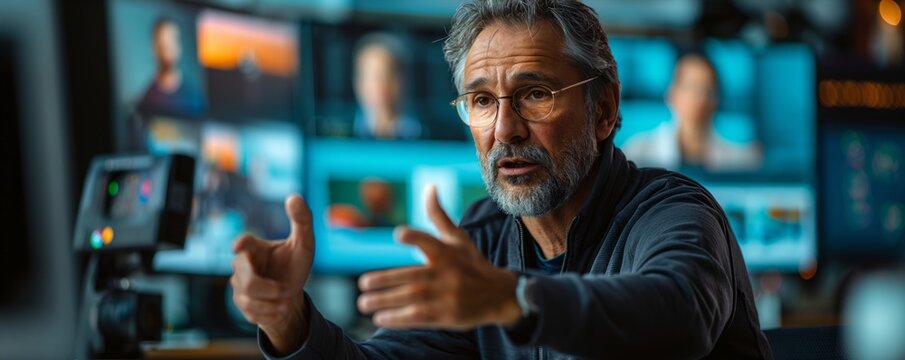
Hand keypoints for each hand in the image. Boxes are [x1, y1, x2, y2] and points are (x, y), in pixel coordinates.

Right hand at [231, 195, 313, 354]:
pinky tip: (279, 309)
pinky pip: (251, 313)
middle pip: (247, 280)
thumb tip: (294, 196)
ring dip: (272, 304)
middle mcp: (243, 266)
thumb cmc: (295, 265)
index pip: (246, 244)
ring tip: (286, 302)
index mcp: (256, 248)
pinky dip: (270, 314)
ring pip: (248, 299)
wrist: (292, 295)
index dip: (242, 244)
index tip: (239, 246)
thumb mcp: (305, 244)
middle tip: (287, 292)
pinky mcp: (241, 304)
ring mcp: (239, 286)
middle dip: (269, 290)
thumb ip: (302, 220)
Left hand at [357, 186, 521, 329]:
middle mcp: (447, 273)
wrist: (498, 296)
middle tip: (362, 284)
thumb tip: (429, 186)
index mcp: (448, 252)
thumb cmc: (471, 263)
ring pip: (412, 299)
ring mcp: (447, 296)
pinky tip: (380, 318)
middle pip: (413, 277)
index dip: (415, 237)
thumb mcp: (458, 238)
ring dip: (385, 301)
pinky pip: (418, 317)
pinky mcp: (447, 315)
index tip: (399, 234)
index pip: (430, 241)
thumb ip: (438, 215)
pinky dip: (398, 319)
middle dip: (385, 281)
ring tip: (363, 303)